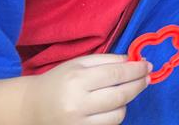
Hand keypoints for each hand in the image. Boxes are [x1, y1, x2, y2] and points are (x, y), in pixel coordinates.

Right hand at [26, 54, 150, 124]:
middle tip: (147, 77)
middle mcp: (78, 104)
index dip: (136, 70)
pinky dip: (114, 115)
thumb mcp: (79, 63)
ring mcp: (78, 124)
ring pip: (118, 115)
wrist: (30, 108)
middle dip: (139, 85)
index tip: (148, 65)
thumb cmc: (58, 81)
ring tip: (123, 93)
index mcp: (77, 80)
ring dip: (126, 102)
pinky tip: (112, 106)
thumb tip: (133, 61)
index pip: (116, 74)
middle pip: (120, 96)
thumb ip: (107, 60)